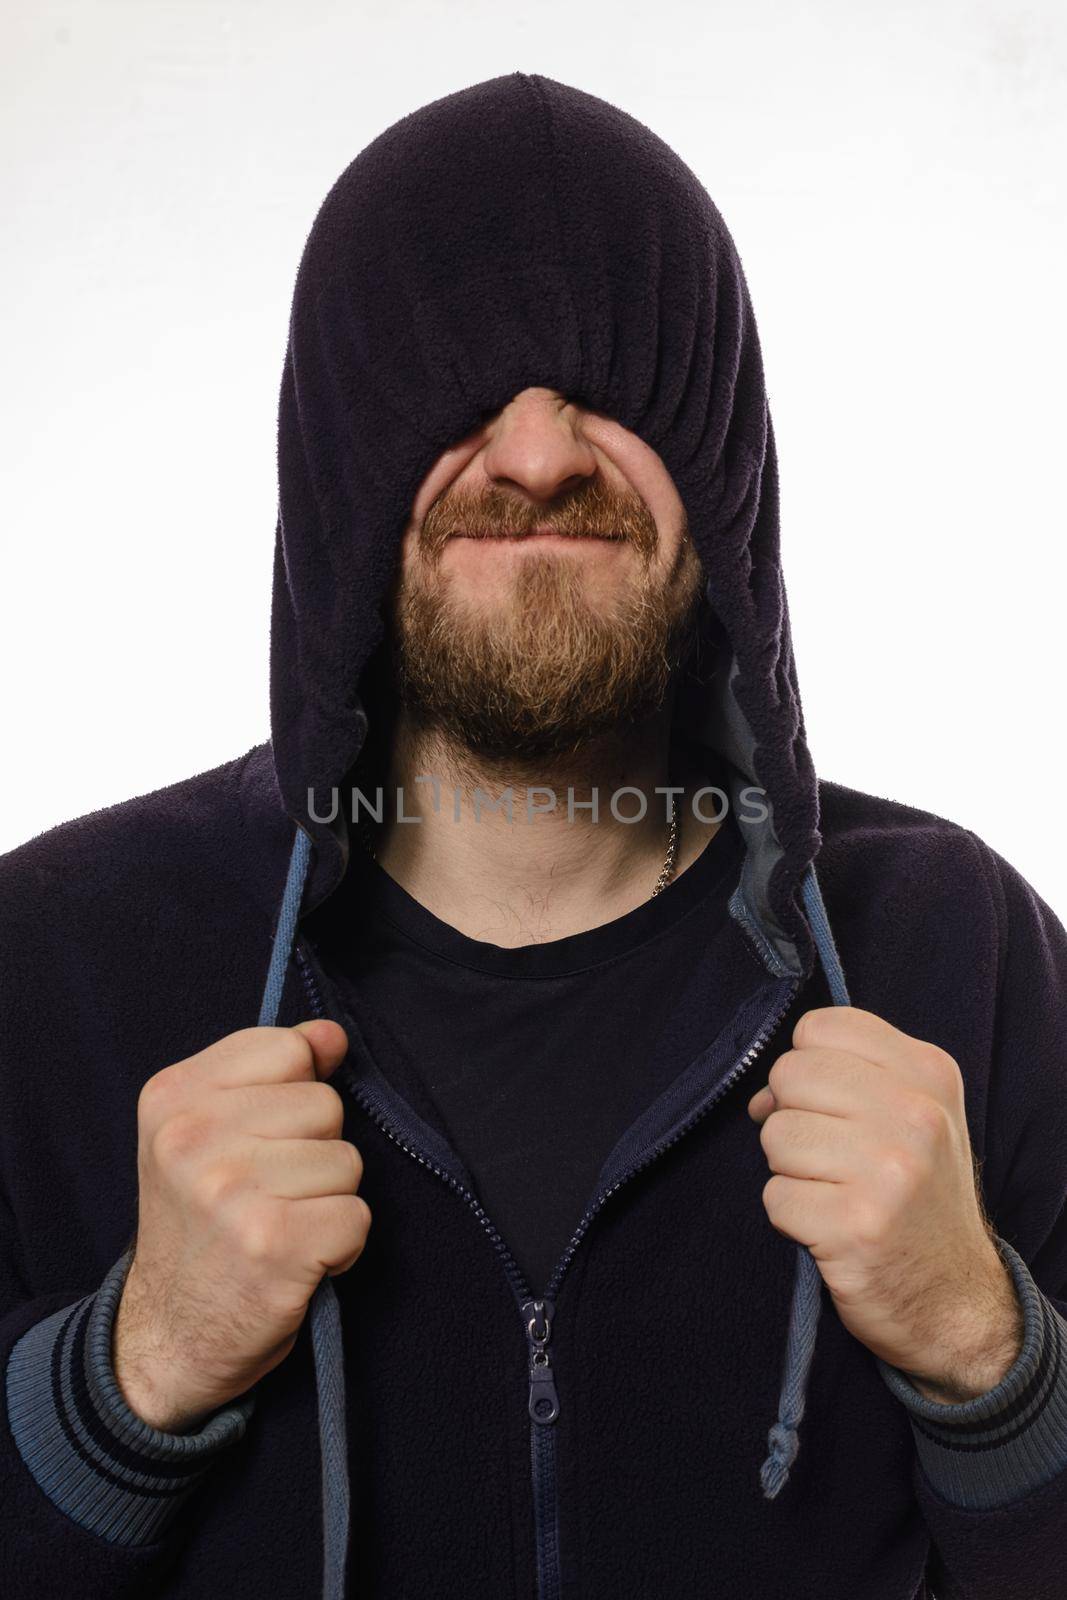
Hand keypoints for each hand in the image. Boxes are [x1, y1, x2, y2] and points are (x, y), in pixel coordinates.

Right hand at [114, 1020, 369, 1430]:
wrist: (167, 1337)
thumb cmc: (199, 1227)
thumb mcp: (210, 1133)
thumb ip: (272, 1073)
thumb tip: (331, 1034)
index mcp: (173, 1096)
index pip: (290, 1050)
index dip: (293, 1096)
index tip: (258, 1141)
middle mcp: (191, 1137)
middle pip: (325, 1105)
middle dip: (314, 1151)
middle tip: (266, 1197)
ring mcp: (230, 1191)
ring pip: (348, 1161)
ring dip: (329, 1201)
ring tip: (280, 1228)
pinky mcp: (273, 1245)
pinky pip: (358, 1216)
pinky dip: (341, 1247)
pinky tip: (297, 1261)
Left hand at [748, 1006, 1023, 1401]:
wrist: (957, 1302)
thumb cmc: (920, 1200)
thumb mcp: (912, 1117)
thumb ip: (847, 1079)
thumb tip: (763, 1092)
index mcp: (928, 1073)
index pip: (820, 1027)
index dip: (807, 1065)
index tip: (829, 1102)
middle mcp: (914, 1115)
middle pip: (789, 1075)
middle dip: (793, 1117)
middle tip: (830, 1157)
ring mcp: (887, 1172)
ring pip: (775, 1136)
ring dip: (790, 1170)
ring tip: (834, 1193)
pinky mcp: (853, 1227)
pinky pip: (774, 1197)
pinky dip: (791, 1216)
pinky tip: (829, 1227)